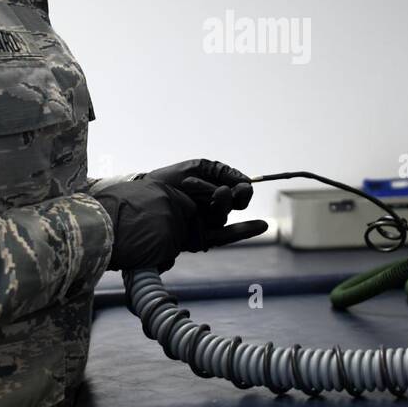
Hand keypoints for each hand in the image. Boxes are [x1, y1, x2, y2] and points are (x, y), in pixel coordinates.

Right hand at [93, 179, 201, 272]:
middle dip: (169, 234)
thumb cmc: (102, 211)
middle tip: (149, 240)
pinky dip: (157, 262)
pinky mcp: (166, 245)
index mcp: (160, 189)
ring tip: (141, 250)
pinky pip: (167, 258)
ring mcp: (170, 224)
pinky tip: (141, 260)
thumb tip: (147, 209)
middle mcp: (170, 204)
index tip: (166, 225)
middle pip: (181, 225)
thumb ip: (144, 199)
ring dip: (162, 249)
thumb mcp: (125, 193)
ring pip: (175, 243)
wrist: (94, 227)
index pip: (185, 204)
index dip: (176, 216)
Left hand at [140, 159, 259, 239]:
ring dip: (217, 204)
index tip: (243, 185)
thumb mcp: (198, 168)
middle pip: (233, 204)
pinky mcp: (200, 238)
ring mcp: (206, 223)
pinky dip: (245, 230)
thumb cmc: (169, 181)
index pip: (237, 193)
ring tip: (202, 189)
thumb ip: (222, 172)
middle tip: (223, 190)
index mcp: (213, 191)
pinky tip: (262, 225)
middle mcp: (211, 208)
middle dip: (231, 196)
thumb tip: (247, 181)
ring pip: (223, 215)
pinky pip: (226, 236)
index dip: (242, 189)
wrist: (145, 196)